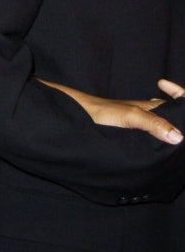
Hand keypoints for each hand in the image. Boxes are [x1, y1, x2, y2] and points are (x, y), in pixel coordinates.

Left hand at [39, 79, 183, 144]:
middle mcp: (147, 113)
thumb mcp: (130, 116)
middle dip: (180, 122)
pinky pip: (148, 135)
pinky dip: (155, 141)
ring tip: (174, 150)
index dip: (182, 98)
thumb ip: (153, 124)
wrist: (76, 114)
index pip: (177, 100)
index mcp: (151, 108)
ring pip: (160, 126)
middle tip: (183, 144)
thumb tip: (179, 137)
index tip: (181, 101)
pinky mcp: (127, 132)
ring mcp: (137, 123)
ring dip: (169, 133)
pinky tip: (154, 153)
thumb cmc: (101, 112)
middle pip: (171, 115)